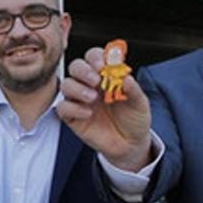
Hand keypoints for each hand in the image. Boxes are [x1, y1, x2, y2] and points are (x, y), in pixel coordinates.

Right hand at [57, 47, 152, 171]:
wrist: (130, 145)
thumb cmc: (133, 120)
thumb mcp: (140, 103)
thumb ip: (134, 90)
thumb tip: (126, 77)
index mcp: (106, 76)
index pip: (94, 57)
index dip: (96, 57)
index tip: (102, 65)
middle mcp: (90, 85)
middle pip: (76, 67)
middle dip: (83, 70)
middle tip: (95, 80)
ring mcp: (80, 100)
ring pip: (66, 85)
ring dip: (77, 88)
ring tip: (92, 98)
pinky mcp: (73, 117)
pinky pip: (63, 107)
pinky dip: (73, 108)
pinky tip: (88, 114)